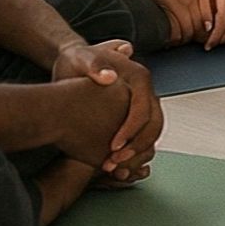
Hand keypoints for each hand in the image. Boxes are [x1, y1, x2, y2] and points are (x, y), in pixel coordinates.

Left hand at [52, 39, 162, 178]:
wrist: (71, 65)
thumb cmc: (76, 61)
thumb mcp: (82, 58)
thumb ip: (95, 65)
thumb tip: (109, 77)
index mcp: (139, 77)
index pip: (144, 108)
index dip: (131, 130)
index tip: (113, 146)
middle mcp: (144, 92)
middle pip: (154, 124)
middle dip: (137, 146)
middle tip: (115, 162)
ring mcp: (140, 105)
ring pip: (150, 134)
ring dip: (136, 154)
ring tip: (113, 167)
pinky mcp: (131, 115)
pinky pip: (141, 137)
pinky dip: (132, 154)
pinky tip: (114, 166)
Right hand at [140, 0, 203, 45]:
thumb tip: (200, 17)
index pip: (211, 17)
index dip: (208, 31)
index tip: (203, 38)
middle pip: (204, 25)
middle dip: (199, 38)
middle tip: (194, 44)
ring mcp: (188, 1)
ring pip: (193, 29)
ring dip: (186, 39)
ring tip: (179, 42)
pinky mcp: (176, 5)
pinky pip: (182, 28)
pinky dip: (176, 37)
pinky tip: (171, 39)